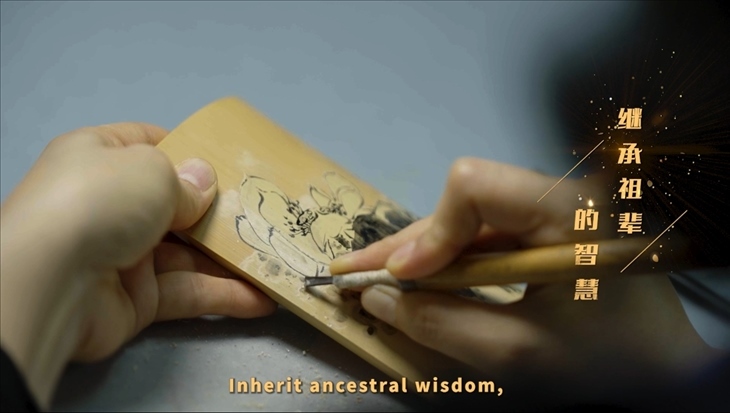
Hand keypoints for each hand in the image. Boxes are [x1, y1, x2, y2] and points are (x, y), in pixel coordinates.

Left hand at [0, 123, 276, 408]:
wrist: (51, 283)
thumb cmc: (100, 202)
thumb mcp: (151, 171)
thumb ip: (186, 180)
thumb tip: (204, 184)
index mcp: (102, 158)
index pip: (151, 145)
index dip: (191, 151)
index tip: (234, 162)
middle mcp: (111, 203)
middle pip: (177, 204)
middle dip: (221, 210)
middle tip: (269, 214)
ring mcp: (124, 253)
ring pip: (188, 253)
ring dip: (231, 258)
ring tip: (278, 257)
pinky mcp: (138, 300)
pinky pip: (187, 292)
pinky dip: (223, 296)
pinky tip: (262, 299)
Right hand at [329, 157, 724, 408]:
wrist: (668, 374)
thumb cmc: (605, 363)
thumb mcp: (518, 353)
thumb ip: (441, 324)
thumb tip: (378, 298)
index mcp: (571, 209)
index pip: (475, 187)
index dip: (429, 232)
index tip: (401, 278)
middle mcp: (564, 194)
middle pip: (466, 203)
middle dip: (411, 246)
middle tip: (353, 273)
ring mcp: (560, 209)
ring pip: (473, 219)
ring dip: (426, 254)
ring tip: (376, 279)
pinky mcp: (554, 227)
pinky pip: (491, 236)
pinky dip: (455, 262)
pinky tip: (423, 280)